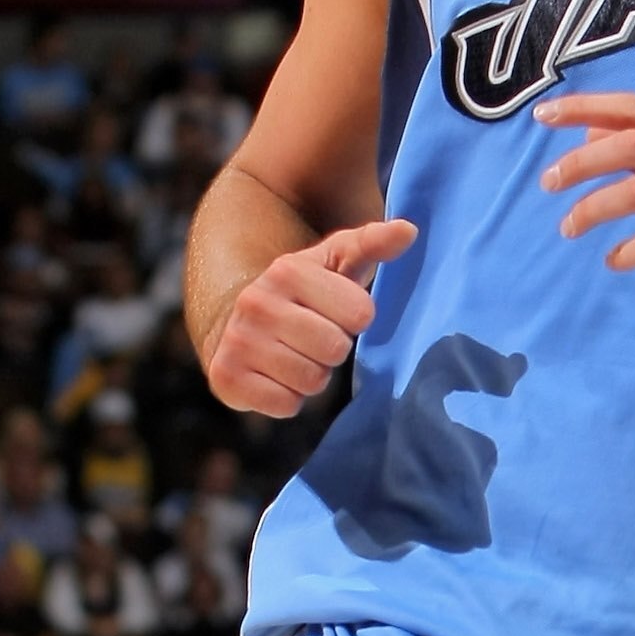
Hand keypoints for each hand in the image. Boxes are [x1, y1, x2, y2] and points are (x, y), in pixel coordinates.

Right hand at [202, 218, 414, 415]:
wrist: (234, 323)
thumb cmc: (302, 294)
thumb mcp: (335, 262)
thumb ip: (372, 244)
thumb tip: (408, 230)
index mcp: (287, 270)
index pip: (360, 313)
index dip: (354, 319)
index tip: (333, 312)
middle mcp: (256, 302)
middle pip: (335, 349)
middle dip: (332, 351)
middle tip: (312, 340)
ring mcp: (237, 340)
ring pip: (311, 380)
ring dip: (311, 377)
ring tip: (294, 356)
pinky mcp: (226, 378)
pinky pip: (285, 405)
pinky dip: (287, 399)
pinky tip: (274, 377)